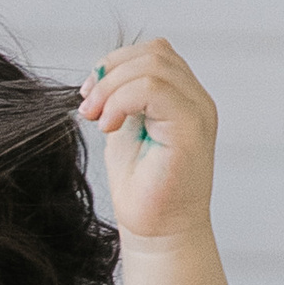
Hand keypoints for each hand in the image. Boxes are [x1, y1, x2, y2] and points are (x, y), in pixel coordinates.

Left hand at [80, 36, 216, 247]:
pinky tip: (108, 126)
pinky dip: (121, 101)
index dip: (115, 63)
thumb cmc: (141, 188)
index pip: (155, 52)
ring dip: (111, 88)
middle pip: (154, 53)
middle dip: (109, 74)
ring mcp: (198, 112)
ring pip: (153, 67)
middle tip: (86, 108)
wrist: (157, 232)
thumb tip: (99, 75)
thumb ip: (121, 100)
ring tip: (95, 119)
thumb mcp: (125, 131)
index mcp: (182, 97)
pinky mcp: (191, 128)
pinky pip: (154, 90)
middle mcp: (196, 100)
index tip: (87, 94)